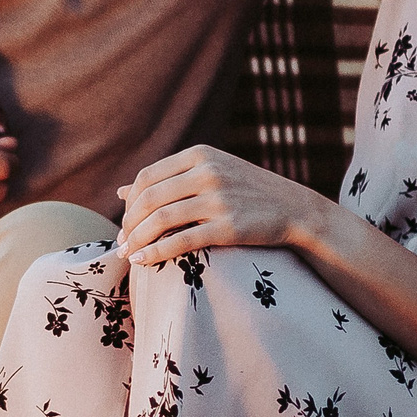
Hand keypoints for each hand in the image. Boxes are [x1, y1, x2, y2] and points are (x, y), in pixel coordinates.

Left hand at [116, 145, 328, 266]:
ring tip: (128, 254)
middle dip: (129, 224)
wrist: (296, 210)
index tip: (125, 222)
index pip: (147, 177)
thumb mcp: (210, 173)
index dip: (130, 202)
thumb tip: (121, 190)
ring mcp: (219, 199)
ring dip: (137, 240)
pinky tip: (143, 262)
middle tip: (121, 242)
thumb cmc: (247, 193)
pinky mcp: (229, 227)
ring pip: (161, 220)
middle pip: (149, 198)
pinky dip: (156, 252)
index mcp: (201, 155)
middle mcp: (208, 172)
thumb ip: (168, 180)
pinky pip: (181, 241)